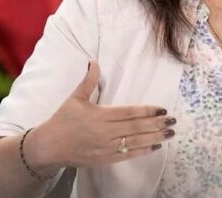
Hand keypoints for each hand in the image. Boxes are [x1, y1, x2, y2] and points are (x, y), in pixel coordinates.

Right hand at [26, 60, 175, 169]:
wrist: (48, 147)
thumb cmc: (62, 120)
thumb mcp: (75, 98)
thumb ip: (88, 80)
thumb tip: (93, 61)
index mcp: (99, 116)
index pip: (129, 113)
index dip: (147, 111)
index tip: (162, 109)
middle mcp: (104, 133)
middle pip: (135, 128)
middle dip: (157, 124)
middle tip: (173, 120)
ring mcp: (105, 148)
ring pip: (134, 142)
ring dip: (154, 137)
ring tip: (170, 133)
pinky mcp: (104, 160)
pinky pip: (127, 155)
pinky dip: (142, 151)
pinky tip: (156, 146)